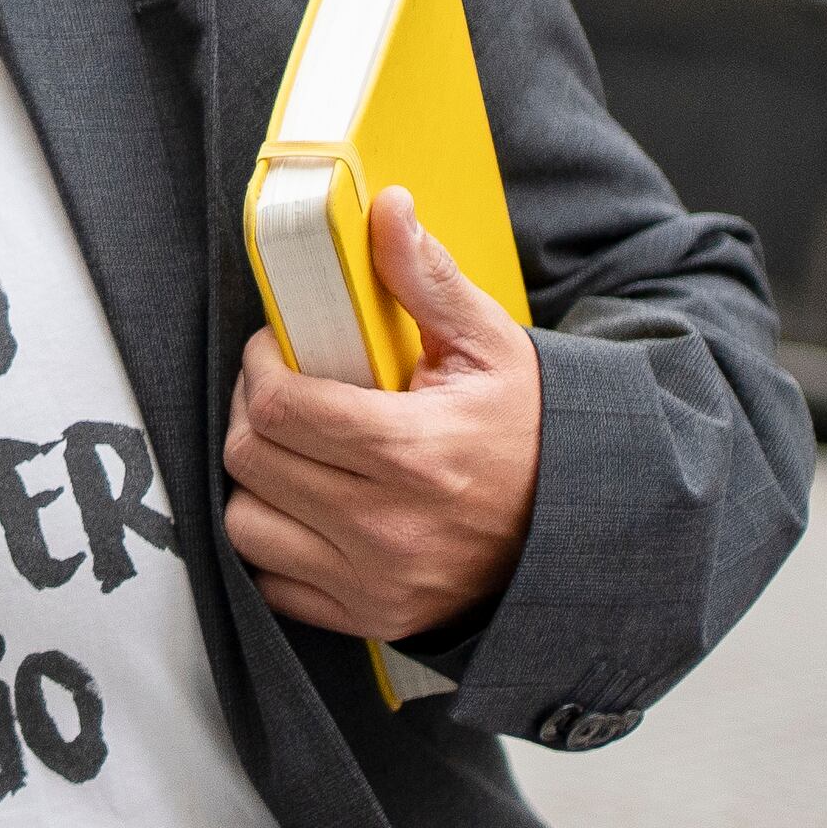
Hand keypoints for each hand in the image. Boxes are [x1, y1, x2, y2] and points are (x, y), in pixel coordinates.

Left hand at [223, 185, 542, 644]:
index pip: (283, 409)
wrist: (580, 531)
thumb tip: (386, 210)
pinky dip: (277, 542)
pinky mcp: (368, 618)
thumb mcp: (492, 346)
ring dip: (257, 481)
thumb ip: (427, 280)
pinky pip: (273, 582)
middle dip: (254, 413)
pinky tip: (309, 508)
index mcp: (415, 453)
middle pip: (252, 461)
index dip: (263, 368)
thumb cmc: (531, 431)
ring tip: (294, 450)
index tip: (277, 351)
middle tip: (280, 390)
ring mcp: (375, 581)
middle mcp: (387, 528)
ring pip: (247, 524)